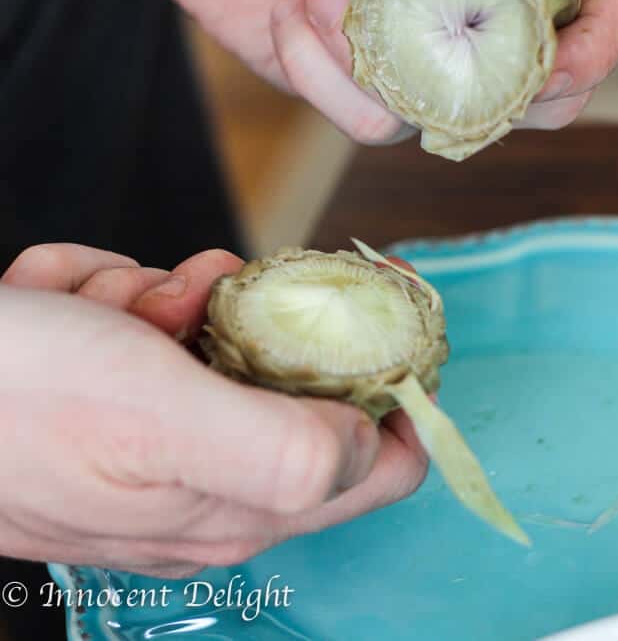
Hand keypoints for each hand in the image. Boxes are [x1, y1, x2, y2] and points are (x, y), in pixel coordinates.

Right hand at [0, 244, 426, 575]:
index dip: (397, 382)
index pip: (377, 462)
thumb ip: (280, 450)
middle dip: (236, 318)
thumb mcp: (158, 418)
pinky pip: (146, 318)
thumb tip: (375, 444)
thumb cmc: (17, 403)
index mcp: (238, 505)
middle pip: (286, 375)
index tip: (389, 306)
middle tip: (183, 299)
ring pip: (210, 332)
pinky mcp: (108, 399)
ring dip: (155, 298)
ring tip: (99, 310)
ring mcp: (152, 439)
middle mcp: (205, 483)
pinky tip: (62, 307)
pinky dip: (108, 294)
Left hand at [157, 0, 617, 139]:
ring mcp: (428, 38)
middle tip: (428, 47)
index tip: (549, 63)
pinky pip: (375, 123)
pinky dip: (325, 77)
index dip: (602, 39)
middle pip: (554, 78)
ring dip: (382, 67)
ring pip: (458, 113)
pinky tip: (293, 14)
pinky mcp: (368, 78)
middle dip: (502, 88)